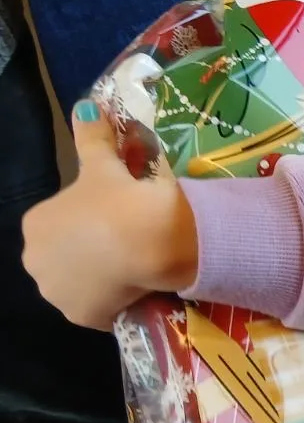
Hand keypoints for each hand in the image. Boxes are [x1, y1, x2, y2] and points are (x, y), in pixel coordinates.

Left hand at [20, 101, 197, 330]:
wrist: (150, 239)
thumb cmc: (123, 197)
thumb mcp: (106, 163)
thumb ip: (92, 137)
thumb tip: (86, 106)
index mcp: (36, 222)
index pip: (60, 226)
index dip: (90, 223)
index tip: (118, 219)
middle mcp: (34, 259)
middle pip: (64, 258)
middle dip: (89, 254)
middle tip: (128, 244)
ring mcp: (56, 291)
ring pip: (79, 285)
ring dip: (100, 281)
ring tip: (135, 268)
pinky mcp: (81, 316)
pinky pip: (98, 310)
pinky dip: (114, 303)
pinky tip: (136, 290)